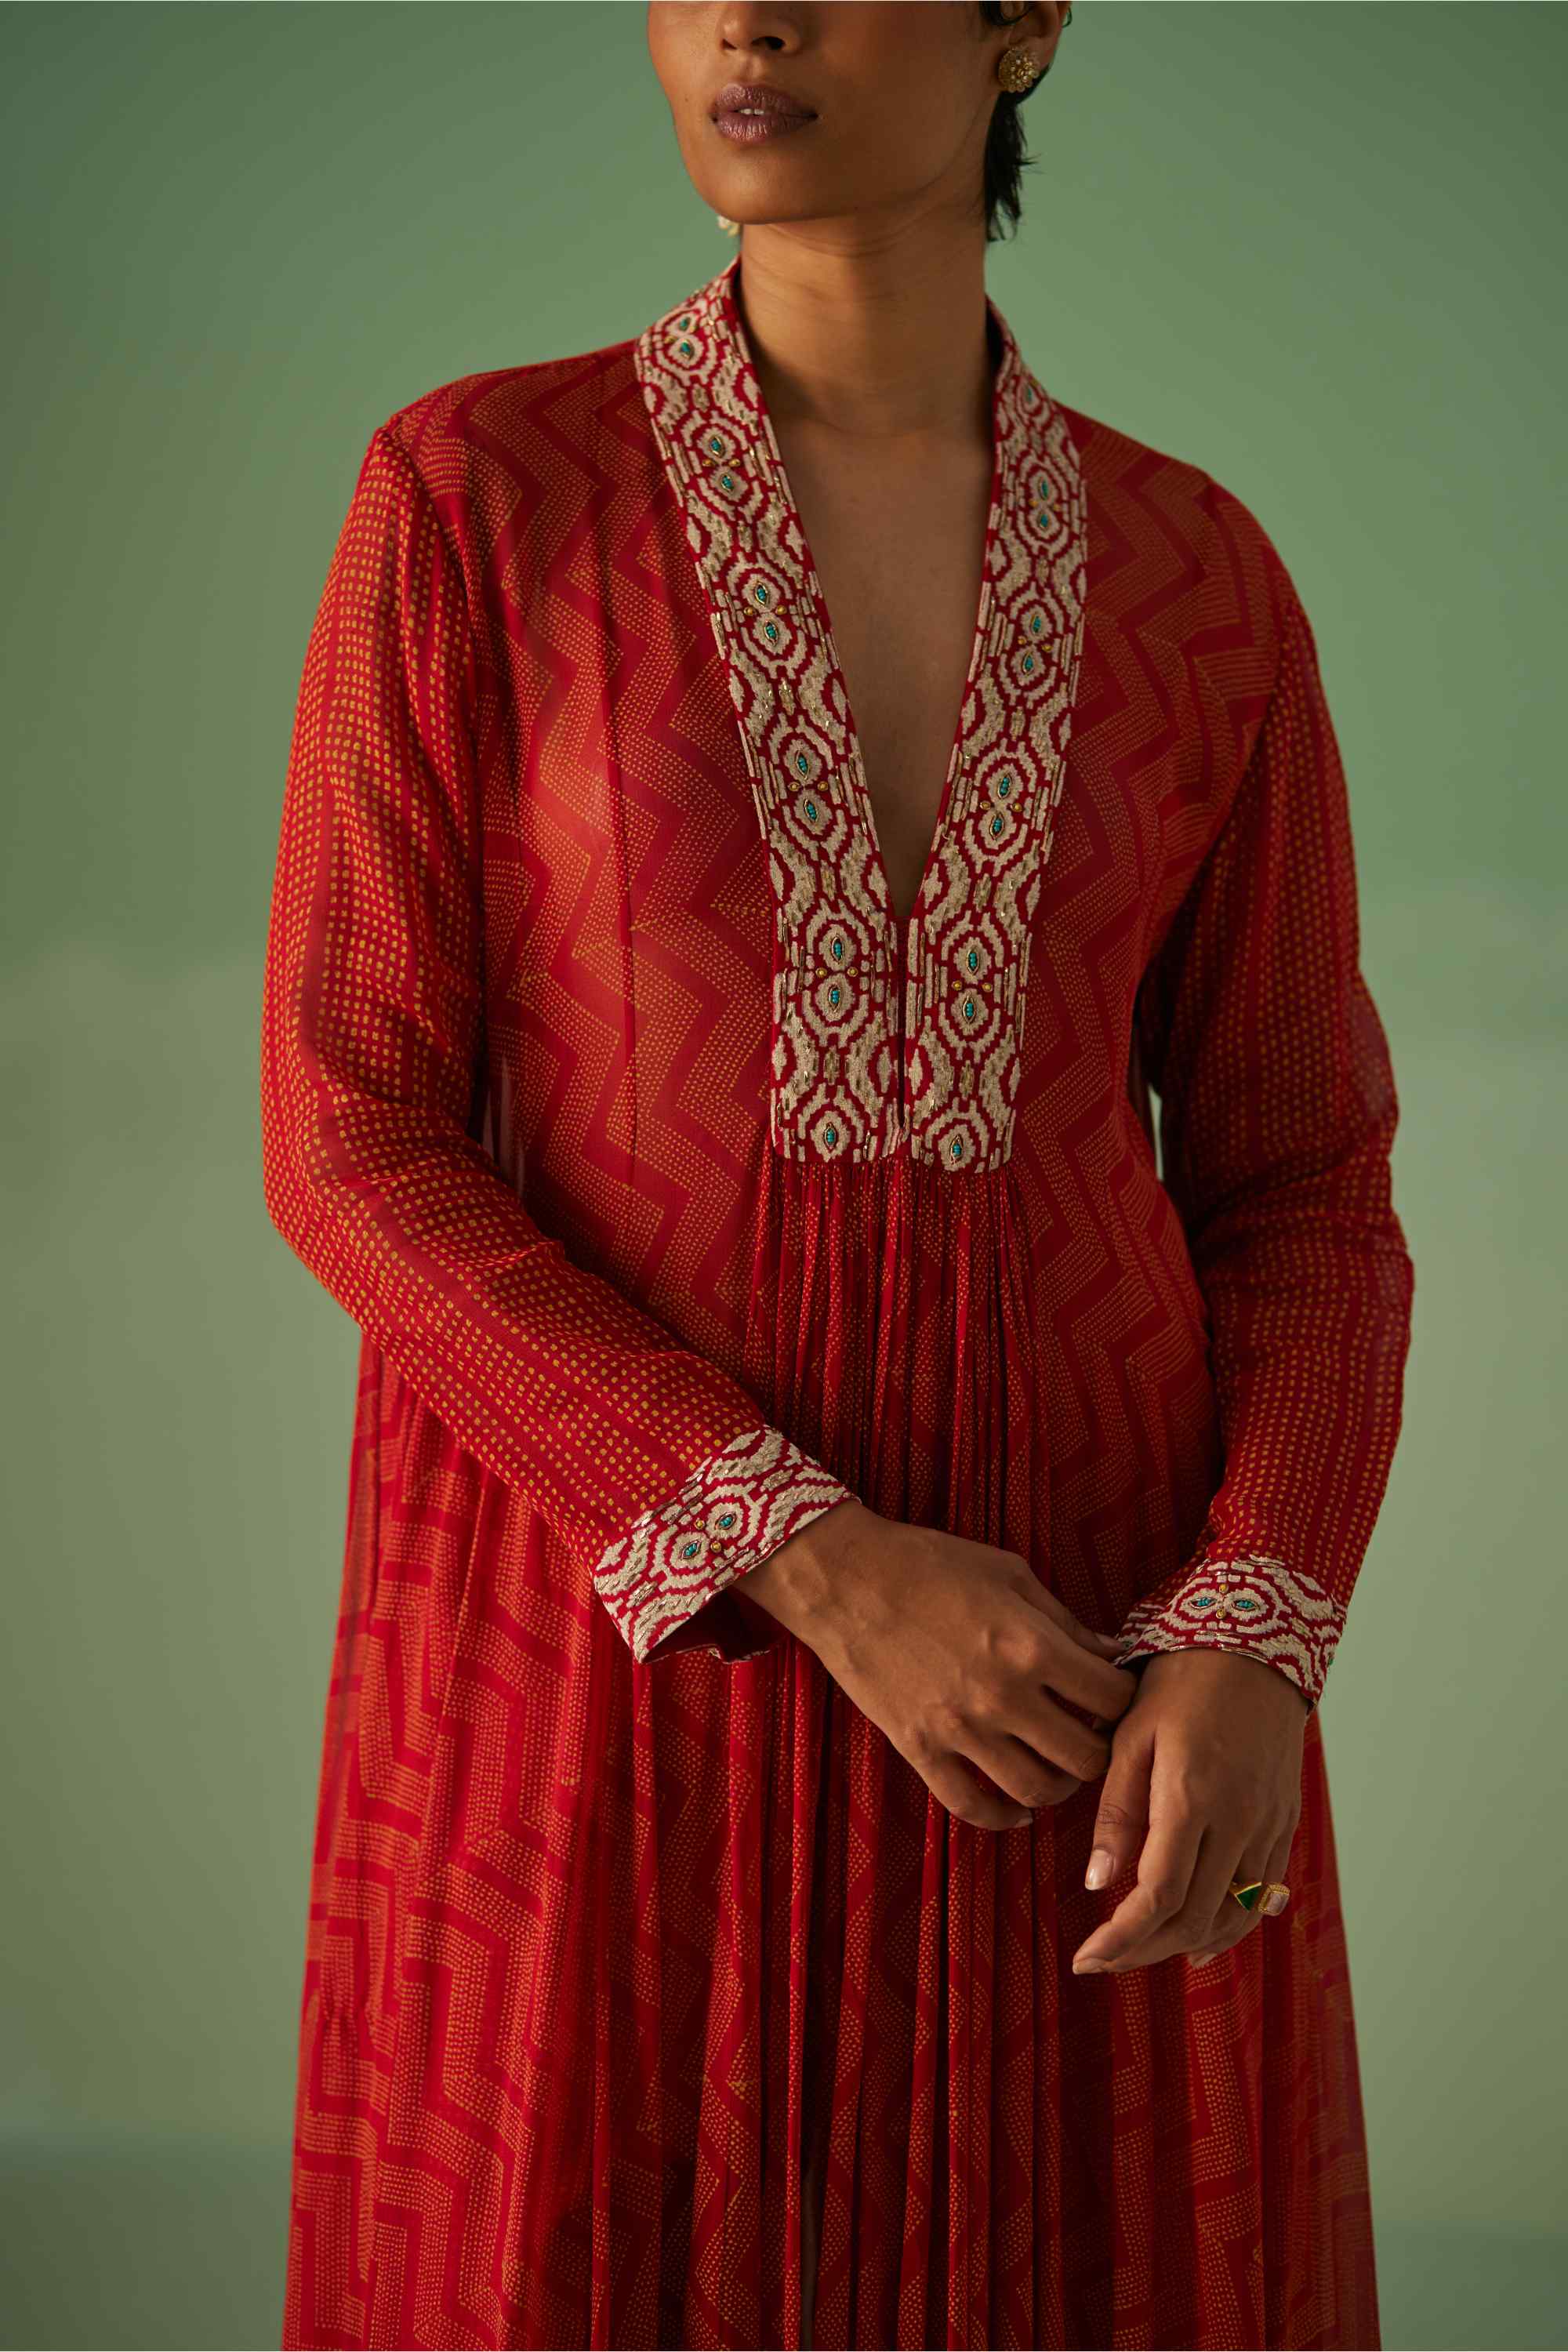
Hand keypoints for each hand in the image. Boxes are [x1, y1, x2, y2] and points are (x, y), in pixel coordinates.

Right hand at [739, 1501, 1140, 1832]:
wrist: (845, 1579)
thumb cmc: (931, 1563)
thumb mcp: (1010, 1574)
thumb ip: (1064, 1620)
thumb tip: (1109, 1653)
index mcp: (1031, 1645)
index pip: (1111, 1697)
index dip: (1125, 1699)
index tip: (1116, 1695)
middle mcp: (1002, 1695)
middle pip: (1085, 1756)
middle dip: (1102, 1749)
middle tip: (1093, 1734)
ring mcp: (959, 1729)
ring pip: (1037, 1790)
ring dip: (1059, 1785)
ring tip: (1058, 1766)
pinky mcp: (920, 1749)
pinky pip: (972, 1806)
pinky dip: (1003, 1818)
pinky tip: (1016, 1808)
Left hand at [1071, 1648, 1307, 1974]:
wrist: (1255, 1645)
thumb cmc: (1182, 1682)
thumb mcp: (1133, 1735)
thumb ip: (1117, 1812)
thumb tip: (1097, 1883)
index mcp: (1193, 1798)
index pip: (1158, 1896)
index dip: (1122, 1939)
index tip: (1087, 1959)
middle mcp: (1239, 1821)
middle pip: (1195, 1918)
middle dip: (1145, 1950)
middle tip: (1103, 1959)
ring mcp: (1269, 1825)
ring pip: (1234, 1915)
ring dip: (1187, 1945)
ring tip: (1143, 1953)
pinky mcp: (1285, 1822)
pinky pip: (1263, 1894)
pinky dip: (1232, 1925)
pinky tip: (1202, 1940)